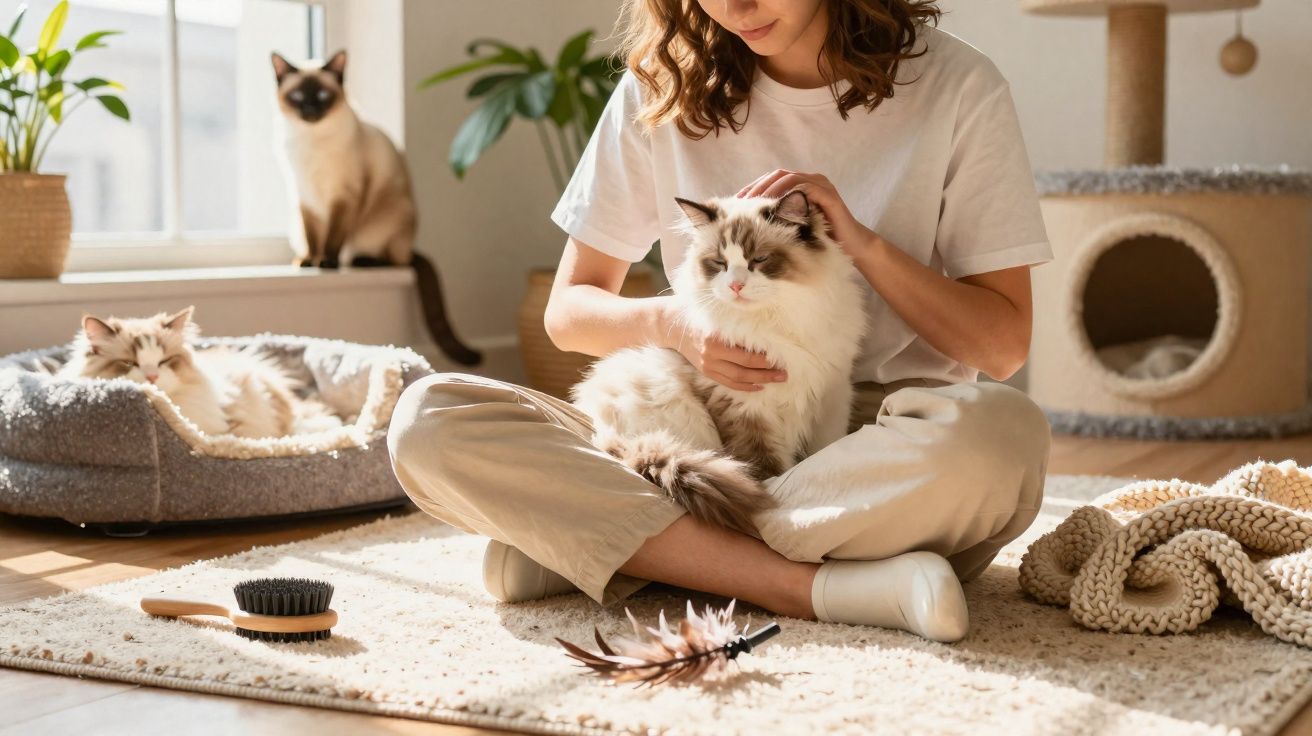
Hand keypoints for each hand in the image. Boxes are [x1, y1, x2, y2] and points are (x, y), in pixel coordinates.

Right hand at [658, 302, 786, 390]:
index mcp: (714, 338)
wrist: (669, 324)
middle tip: (785, 372)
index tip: (782, 355)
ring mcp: (707, 365)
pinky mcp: (706, 371)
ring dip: (759, 381)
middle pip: (744, 368)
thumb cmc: (695, 311)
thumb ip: (734, 313)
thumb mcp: (713, 308)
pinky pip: (727, 383)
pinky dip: (744, 386)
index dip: (764, 357)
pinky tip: (758, 386)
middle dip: (767, 371)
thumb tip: (763, 313)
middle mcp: (710, 354)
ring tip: (777, 379)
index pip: (745, 352)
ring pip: (737, 379)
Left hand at [737, 169, 877, 259]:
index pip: (772, 179)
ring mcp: (821, 185)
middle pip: (778, 175)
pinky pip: (807, 189)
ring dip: (771, 190)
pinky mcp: (829, 196)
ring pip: (791, 179)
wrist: (851, 246)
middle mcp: (811, 180)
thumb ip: (778, 217)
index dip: (753, 188)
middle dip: (759, 187)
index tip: (737, 202)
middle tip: (743, 202)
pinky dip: (790, 196)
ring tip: (756, 205)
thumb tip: (748, 221)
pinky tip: (777, 208)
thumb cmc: (820, 237)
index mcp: (801, 184)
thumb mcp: (793, 225)